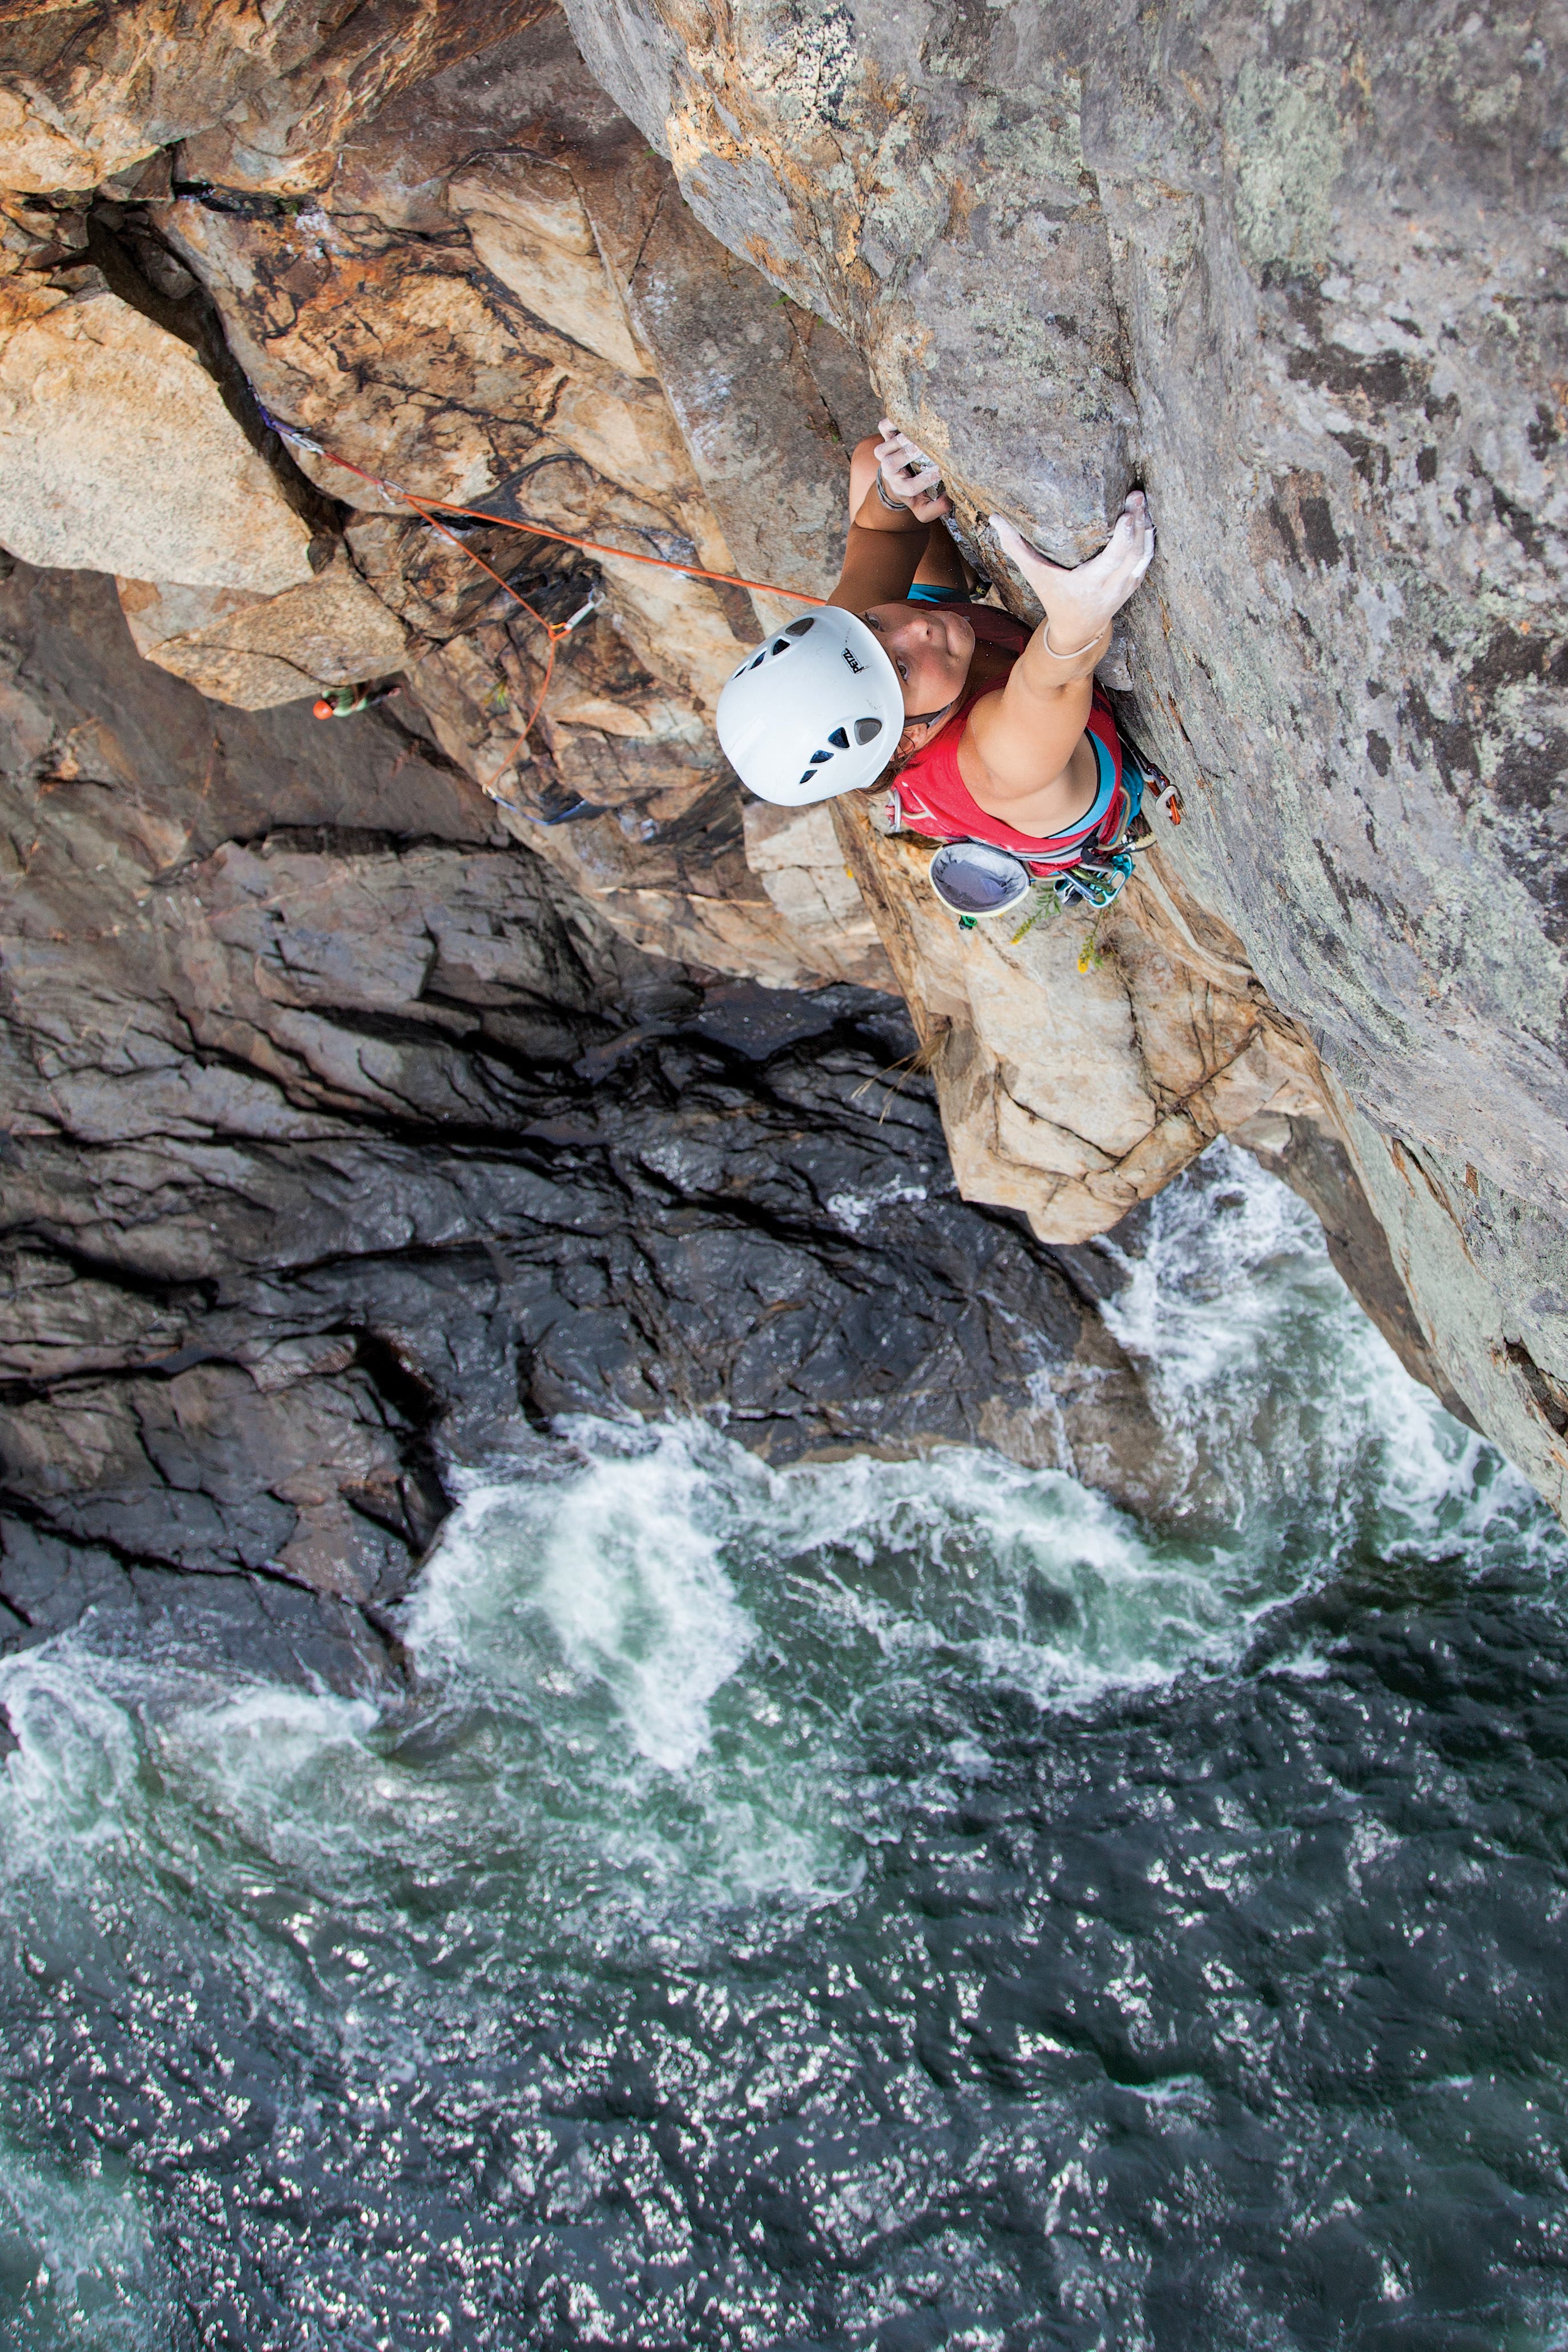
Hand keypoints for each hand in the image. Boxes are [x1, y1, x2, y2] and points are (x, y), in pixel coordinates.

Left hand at [875, 420, 952, 522]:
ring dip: (901, 440)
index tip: (942, 470)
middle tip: (927, 447)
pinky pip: (883, 428)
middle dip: (908, 455)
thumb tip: (949, 500)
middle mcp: (890, 472)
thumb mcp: (925, 508)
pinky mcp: (885, 437)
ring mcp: (885, 454)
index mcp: (900, 489)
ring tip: (921, 434)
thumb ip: (937, 508)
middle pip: (890, 464)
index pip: (910, 486)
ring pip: (884, 448)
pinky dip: (892, 422)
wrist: (897, 478)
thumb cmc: (916, 492)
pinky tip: (910, 420)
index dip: (926, 479)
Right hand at [990, 492, 1154, 650]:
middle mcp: (1113, 586)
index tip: (1126, 513)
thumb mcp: (1035, 576)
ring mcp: (1126, 586)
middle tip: (1136, 495)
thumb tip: (994, 519)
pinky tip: (1145, 519)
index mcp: (1092, 583)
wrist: (1077, 631)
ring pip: (1144, 554)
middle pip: (1134, 551)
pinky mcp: (1133, 583)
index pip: (1114, 557)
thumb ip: (1016, 548)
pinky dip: (1147, 539)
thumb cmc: (1054, 599)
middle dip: (1138, 520)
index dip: (1124, 534)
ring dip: (1146, 526)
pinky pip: (1145, 559)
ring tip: (1141, 501)